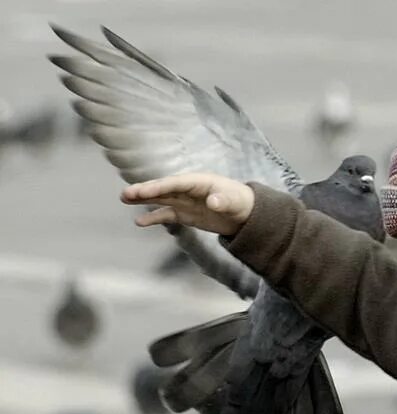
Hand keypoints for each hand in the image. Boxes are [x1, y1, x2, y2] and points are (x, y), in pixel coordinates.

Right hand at [120, 172, 254, 236]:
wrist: (246, 214)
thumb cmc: (241, 202)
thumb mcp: (234, 201)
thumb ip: (222, 201)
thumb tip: (212, 202)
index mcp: (198, 182)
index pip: (175, 183)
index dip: (159, 186)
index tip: (143, 190)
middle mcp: (187, 190)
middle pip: (163, 189)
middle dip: (145, 191)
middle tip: (125, 194)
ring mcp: (185, 202)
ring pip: (161, 199)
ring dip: (143, 199)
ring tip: (124, 199)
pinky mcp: (185, 214)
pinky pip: (167, 215)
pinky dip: (154, 217)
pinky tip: (139, 222)